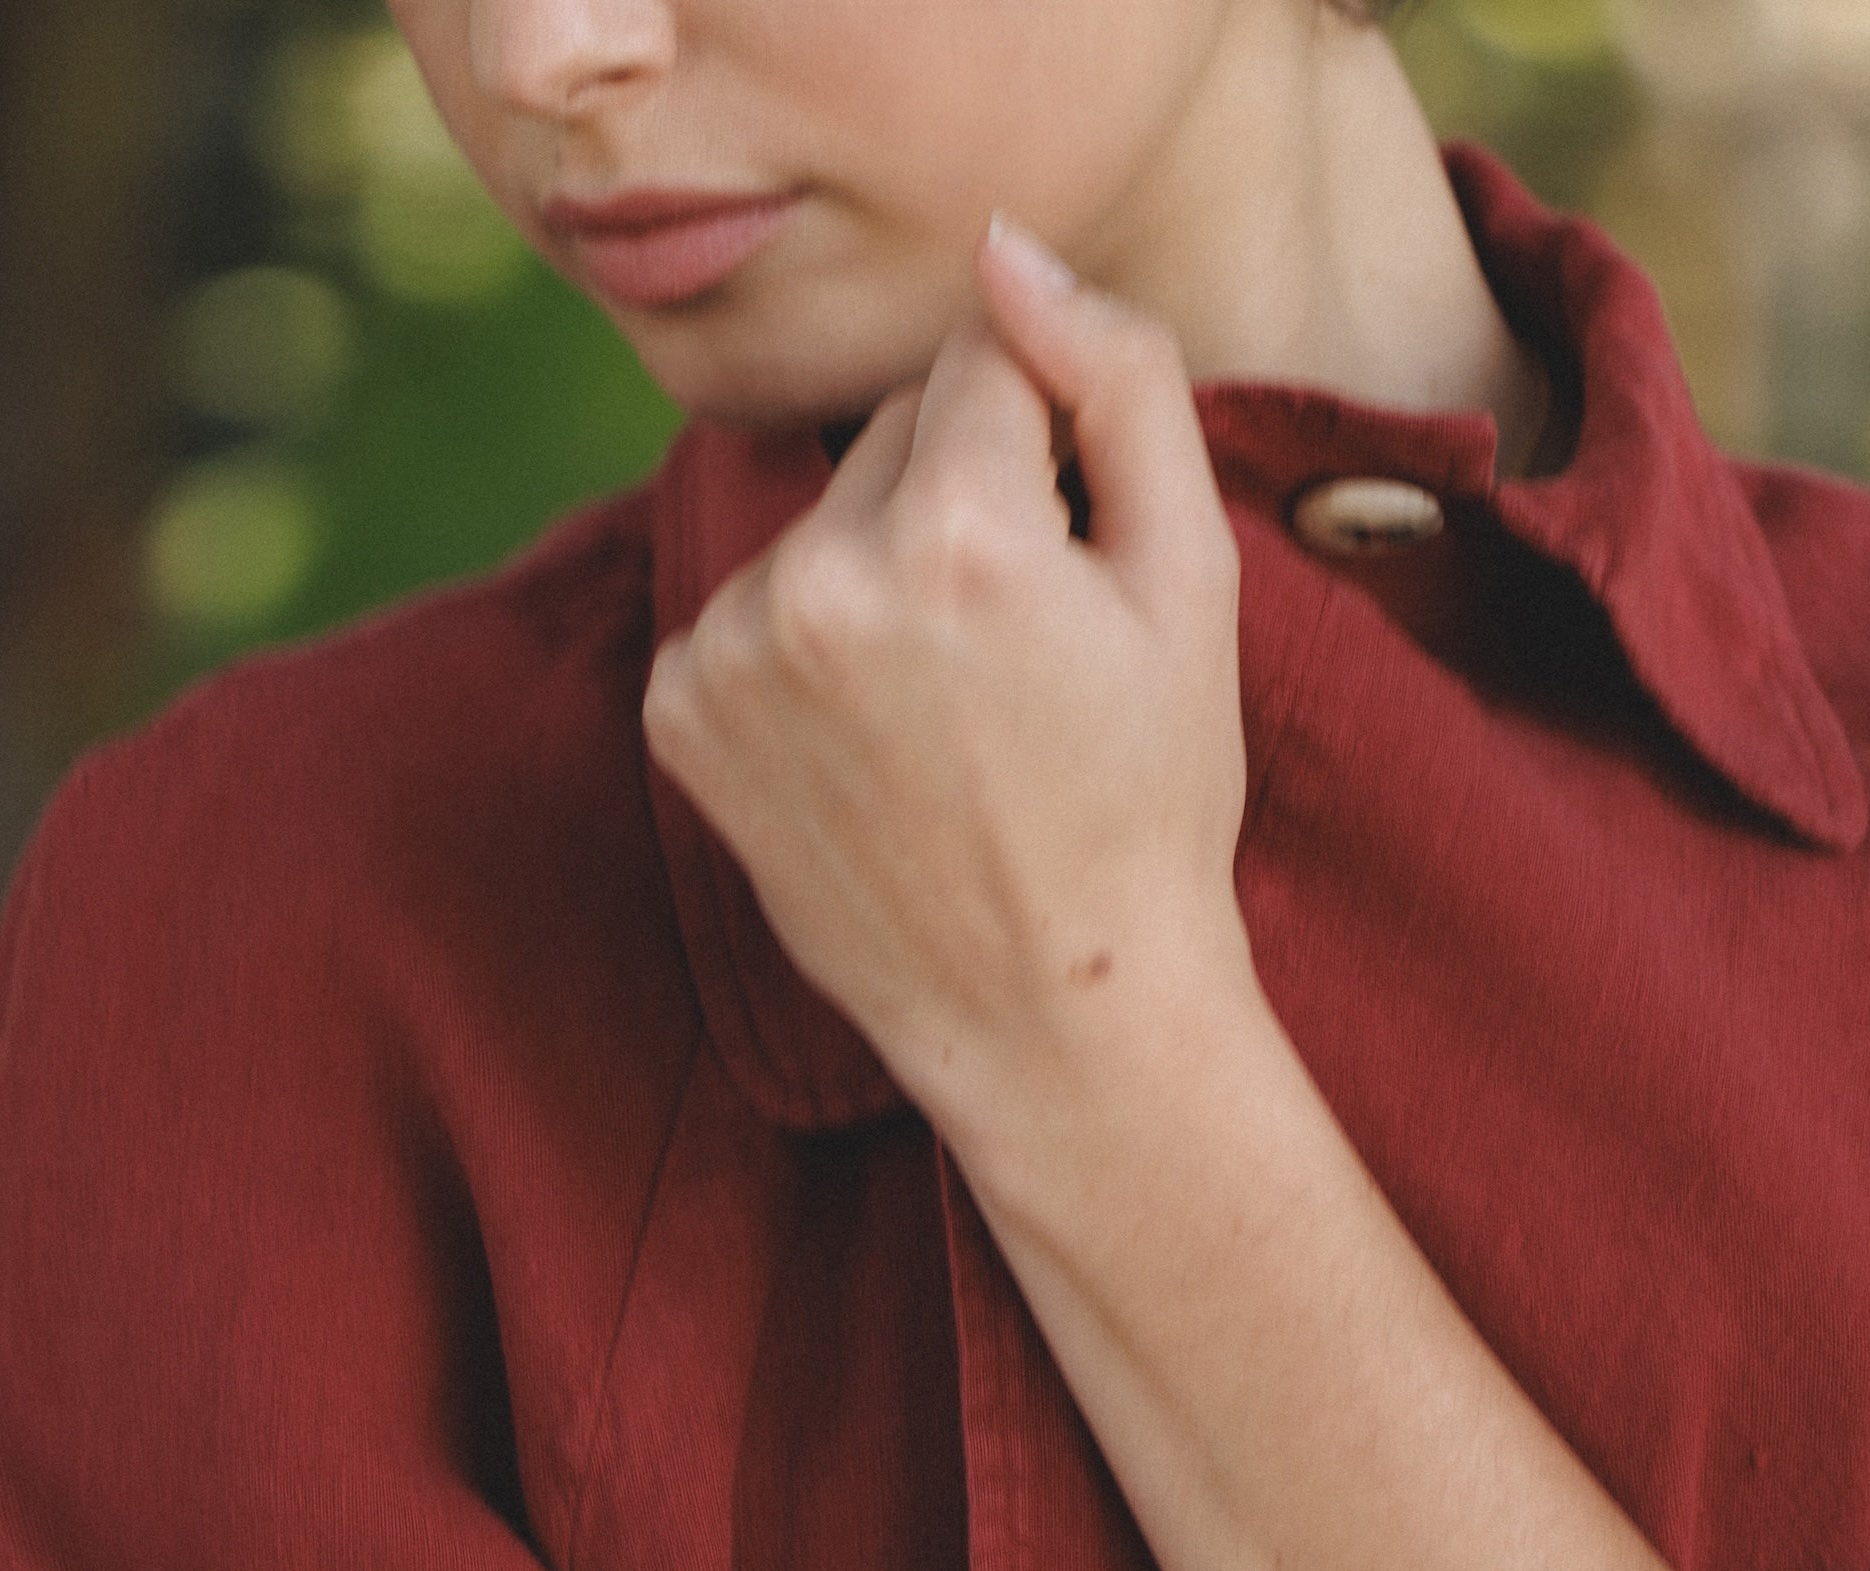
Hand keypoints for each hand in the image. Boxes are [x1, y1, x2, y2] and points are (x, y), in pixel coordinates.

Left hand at [639, 220, 1256, 1133]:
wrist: (1056, 1016)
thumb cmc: (1147, 804)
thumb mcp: (1190, 579)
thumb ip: (1117, 377)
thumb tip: (1003, 256)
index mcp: (957, 528)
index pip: (982, 359)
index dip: (1046, 454)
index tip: (1069, 574)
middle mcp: (820, 577)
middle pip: (889, 437)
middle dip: (956, 511)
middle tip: (1018, 669)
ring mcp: (733, 650)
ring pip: (819, 524)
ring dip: (875, 582)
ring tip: (944, 722)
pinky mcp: (680, 712)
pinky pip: (751, 611)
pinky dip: (803, 657)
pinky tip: (869, 753)